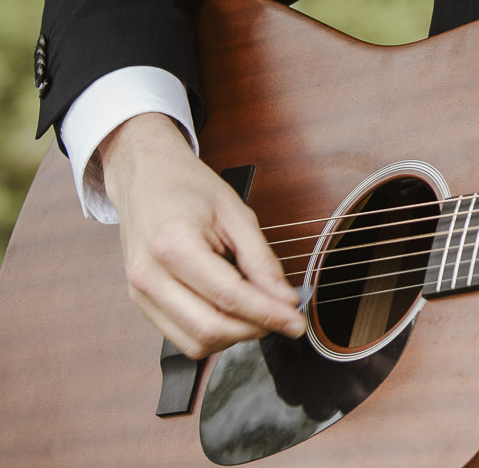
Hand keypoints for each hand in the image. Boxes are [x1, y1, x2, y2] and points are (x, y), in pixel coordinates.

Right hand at [98, 113, 305, 357]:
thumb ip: (261, 260)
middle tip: (283, 317)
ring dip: (234, 336)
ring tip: (258, 311)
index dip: (268, 313)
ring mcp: (139, 294)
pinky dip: (213, 332)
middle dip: (253, 329)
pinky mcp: (140, 304)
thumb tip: (285, 298)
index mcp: (173, 246)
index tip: (296, 320)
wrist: (145, 179)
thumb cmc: (189, 189)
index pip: (228, 296)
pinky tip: (232, 311)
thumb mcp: (237, 214)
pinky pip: (180, 336)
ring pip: (194, 342)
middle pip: (209, 329)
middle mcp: (149, 277)